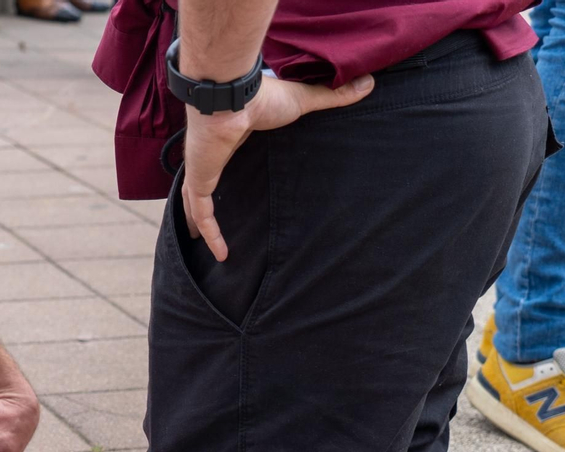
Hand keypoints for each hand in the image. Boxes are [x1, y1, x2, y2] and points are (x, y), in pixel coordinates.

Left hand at [182, 73, 373, 261]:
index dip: (222, 162)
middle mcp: (212, 152)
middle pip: (202, 179)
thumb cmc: (263, 95)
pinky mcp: (200, 180)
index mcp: (231, 133)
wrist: (234, 94)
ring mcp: (203, 168)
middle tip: (205, 212)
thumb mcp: (303, 100)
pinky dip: (210, 234)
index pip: (223, 152)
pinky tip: (221, 254)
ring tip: (199, 240)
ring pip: (195, 201)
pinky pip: (202, 214)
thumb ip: (332, 96)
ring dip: (197, 220)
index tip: (225, 167)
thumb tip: (368, 83)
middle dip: (200, 196)